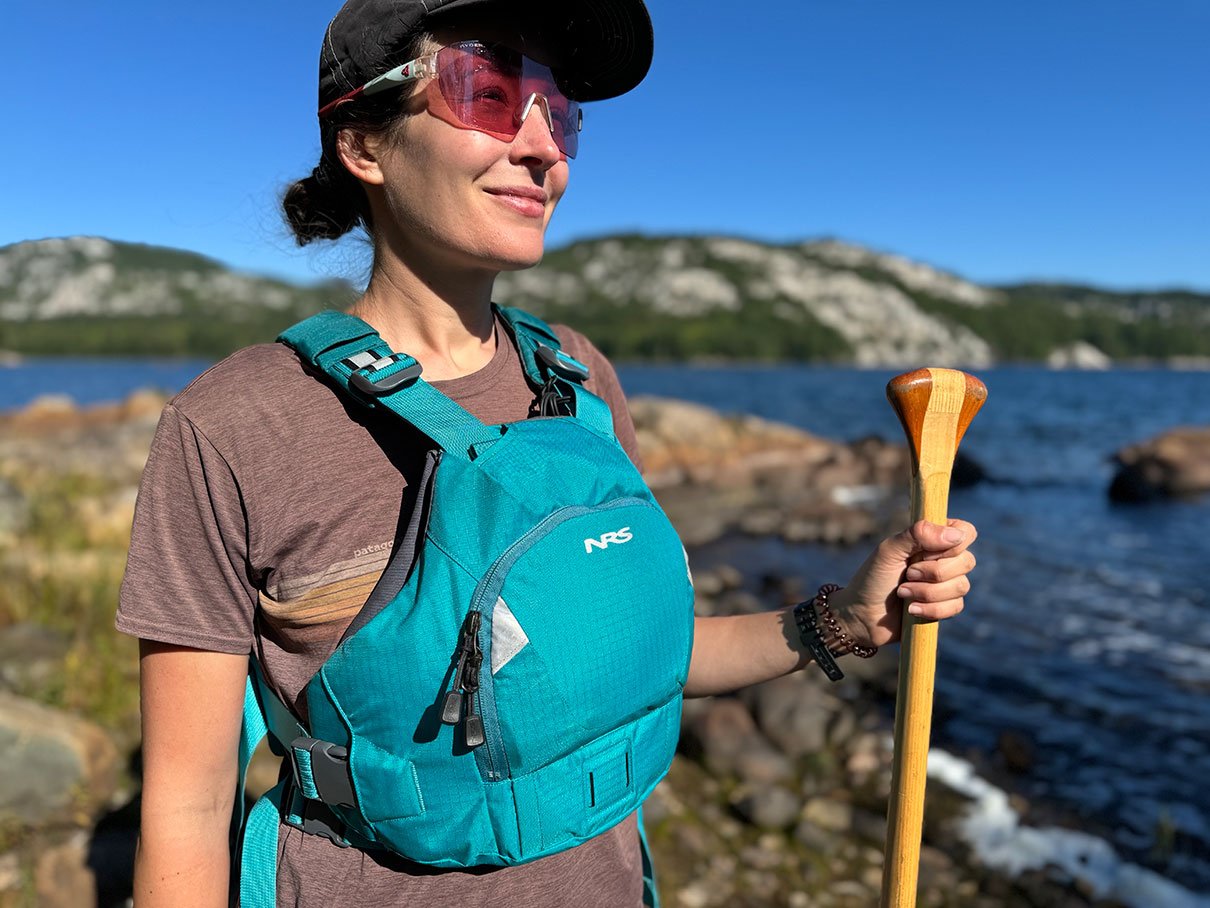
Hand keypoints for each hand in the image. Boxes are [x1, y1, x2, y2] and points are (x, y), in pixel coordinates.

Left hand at [830, 519, 976, 648]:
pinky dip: (931, 609)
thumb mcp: (889, 551)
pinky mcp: (944, 607)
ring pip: (961, 586)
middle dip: (933, 572)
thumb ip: (918, 534)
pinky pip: (956, 607)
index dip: (954, 543)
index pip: (965, 532)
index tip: (926, 552)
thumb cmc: (872, 578)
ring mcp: (945, 584)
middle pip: (967, 561)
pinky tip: (911, 610)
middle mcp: (943, 560)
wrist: (862, 615)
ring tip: (902, 593)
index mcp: (932, 539)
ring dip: (927, 592)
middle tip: (907, 574)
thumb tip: (955, 534)